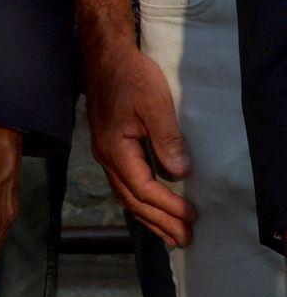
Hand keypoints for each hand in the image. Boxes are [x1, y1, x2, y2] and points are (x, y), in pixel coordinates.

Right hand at [86, 40, 192, 245]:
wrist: (105, 56)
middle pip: (132, 199)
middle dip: (159, 221)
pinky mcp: (109, 147)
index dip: (168, 206)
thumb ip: (167, 139)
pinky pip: (123, 184)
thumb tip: (179, 173)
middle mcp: (105, 156)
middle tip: (185, 240)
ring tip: (169, 235)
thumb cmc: (130, 77)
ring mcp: (105, 152)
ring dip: (148, 217)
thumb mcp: (155, 104)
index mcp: (115, 148)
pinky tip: (149, 208)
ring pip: (125, 195)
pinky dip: (139, 202)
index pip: (143, 188)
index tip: (192, 217)